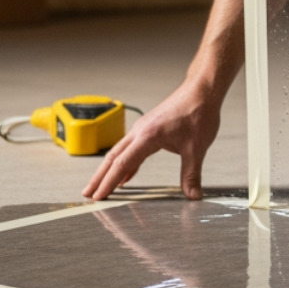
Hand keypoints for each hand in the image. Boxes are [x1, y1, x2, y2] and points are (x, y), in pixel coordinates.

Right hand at [82, 79, 221, 200]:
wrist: (202, 91)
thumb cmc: (198, 113)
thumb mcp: (197, 148)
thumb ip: (192, 174)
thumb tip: (193, 196)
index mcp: (147, 136)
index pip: (122, 163)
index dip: (109, 182)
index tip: (98, 196)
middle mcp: (140, 132)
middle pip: (112, 157)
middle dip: (99, 178)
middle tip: (87, 194)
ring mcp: (143, 129)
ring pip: (120, 152)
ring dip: (109, 170)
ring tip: (100, 187)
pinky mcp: (149, 129)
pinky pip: (131, 149)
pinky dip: (126, 164)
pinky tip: (126, 177)